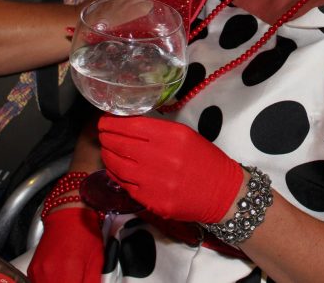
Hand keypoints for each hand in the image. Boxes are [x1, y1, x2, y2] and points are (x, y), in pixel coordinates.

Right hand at [28, 207, 103, 282]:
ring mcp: (37, 272)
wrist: (69, 214)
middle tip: (77, 280)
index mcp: (66, 272)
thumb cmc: (84, 232)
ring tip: (70, 277)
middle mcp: (48, 273)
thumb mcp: (97, 261)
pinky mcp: (32, 270)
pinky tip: (61, 275)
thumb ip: (92, 282)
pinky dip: (51, 282)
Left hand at [98, 115, 243, 222]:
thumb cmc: (205, 160)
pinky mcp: (152, 201)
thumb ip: (159, 131)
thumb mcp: (187, 136)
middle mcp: (162, 157)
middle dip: (107, 138)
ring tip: (105, 150)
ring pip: (118, 166)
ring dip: (108, 156)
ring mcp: (155, 181)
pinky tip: (114, 169)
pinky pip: (126, 186)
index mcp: (172, 136)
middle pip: (122, 145)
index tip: (104, 121)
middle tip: (101, 134)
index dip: (114, 123)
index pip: (133, 126)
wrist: (222, 192)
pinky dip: (116, 175)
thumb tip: (130, 126)